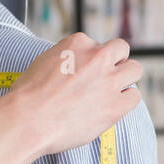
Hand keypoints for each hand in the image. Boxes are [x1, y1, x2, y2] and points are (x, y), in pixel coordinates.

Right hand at [3, 32, 141, 156]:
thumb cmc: (28, 96)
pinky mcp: (116, 104)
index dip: (90, 60)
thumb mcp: (43, 62)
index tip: (83, 72)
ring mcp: (109, 80)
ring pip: (135, 70)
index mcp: (78, 44)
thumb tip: (72, 68)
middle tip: (105, 77)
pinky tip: (113, 106)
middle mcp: (97, 57)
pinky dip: (126, 100)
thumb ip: (64, 60)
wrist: (28, 119)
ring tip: (113, 91)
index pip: (95, 44)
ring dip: (126, 78)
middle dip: (115, 61)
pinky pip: (135, 96)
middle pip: (121, 49)